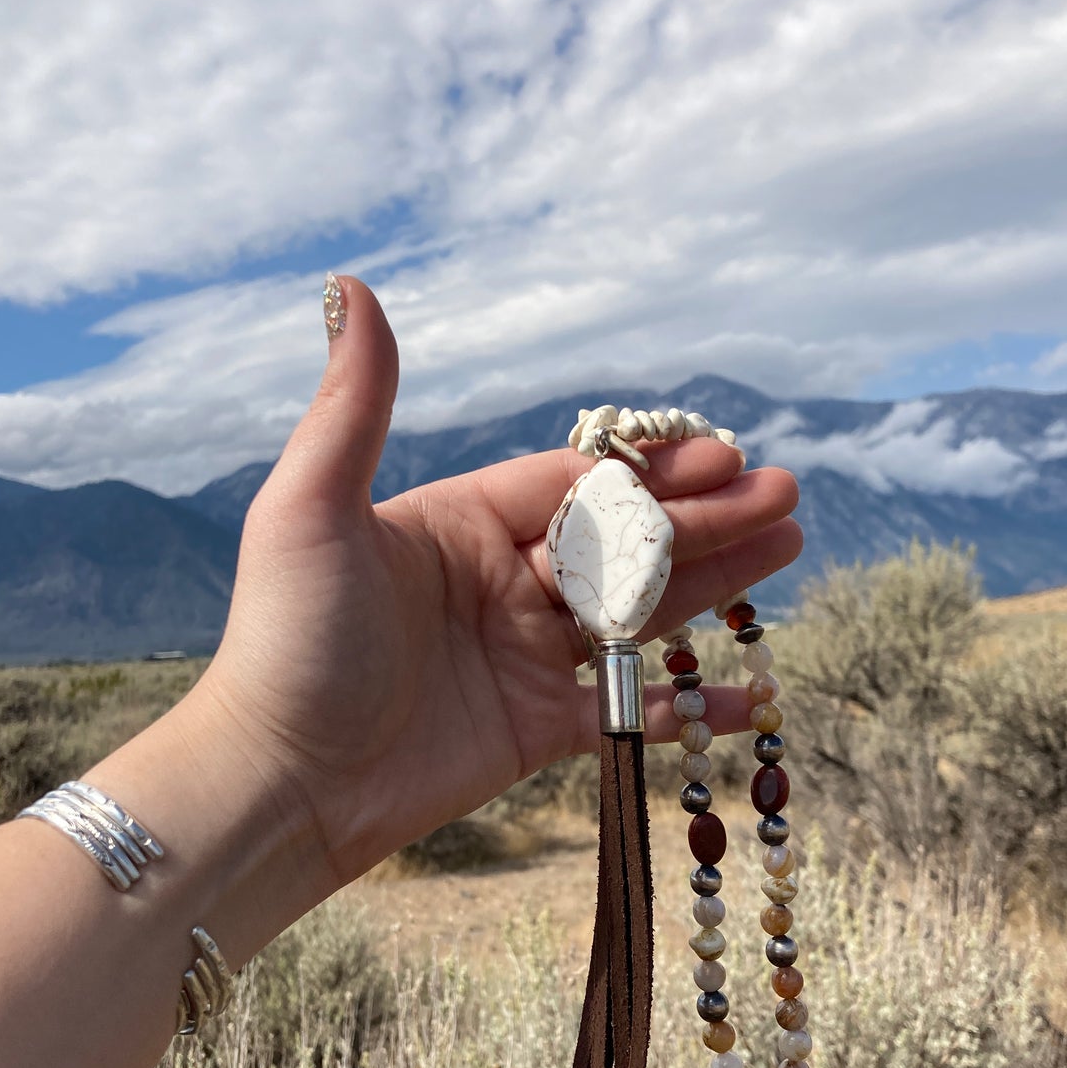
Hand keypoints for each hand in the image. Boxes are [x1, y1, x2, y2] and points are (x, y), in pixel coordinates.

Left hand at [197, 277, 800, 891]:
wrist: (277, 781)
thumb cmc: (286, 640)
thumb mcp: (312, 508)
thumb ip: (354, 405)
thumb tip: (351, 287)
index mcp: (458, 523)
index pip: (572, 483)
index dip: (650, 470)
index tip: (725, 454)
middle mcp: (497, 582)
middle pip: (620, 541)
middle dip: (703, 517)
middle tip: (785, 495)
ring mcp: (521, 658)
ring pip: (638, 611)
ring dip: (713, 582)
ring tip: (789, 546)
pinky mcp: (535, 732)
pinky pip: (629, 710)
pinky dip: (690, 705)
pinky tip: (753, 695)